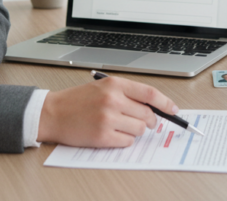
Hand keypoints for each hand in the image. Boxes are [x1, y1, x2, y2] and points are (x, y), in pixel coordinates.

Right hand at [37, 75, 177, 147]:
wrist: (53, 113)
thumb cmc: (77, 101)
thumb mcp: (103, 87)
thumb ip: (127, 94)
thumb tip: (153, 106)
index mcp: (114, 84)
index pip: (149, 94)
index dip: (165, 103)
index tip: (173, 110)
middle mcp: (112, 100)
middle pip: (147, 114)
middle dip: (150, 121)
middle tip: (144, 122)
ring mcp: (107, 119)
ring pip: (139, 129)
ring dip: (135, 131)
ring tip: (121, 126)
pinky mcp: (102, 136)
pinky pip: (127, 142)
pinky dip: (124, 140)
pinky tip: (113, 134)